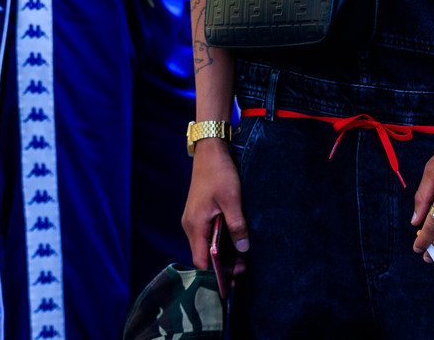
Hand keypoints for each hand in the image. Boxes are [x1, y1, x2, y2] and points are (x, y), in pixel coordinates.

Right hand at [182, 140, 248, 274]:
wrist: (210, 151)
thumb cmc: (219, 173)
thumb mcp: (232, 200)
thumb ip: (237, 226)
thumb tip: (243, 250)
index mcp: (195, 225)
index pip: (201, 260)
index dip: (214, 274)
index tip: (231, 282)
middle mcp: (190, 226)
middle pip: (203, 255)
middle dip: (221, 266)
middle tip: (242, 270)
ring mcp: (194, 220)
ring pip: (206, 245)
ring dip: (222, 254)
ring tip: (242, 260)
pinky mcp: (199, 215)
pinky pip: (207, 235)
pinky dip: (219, 242)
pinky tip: (234, 243)